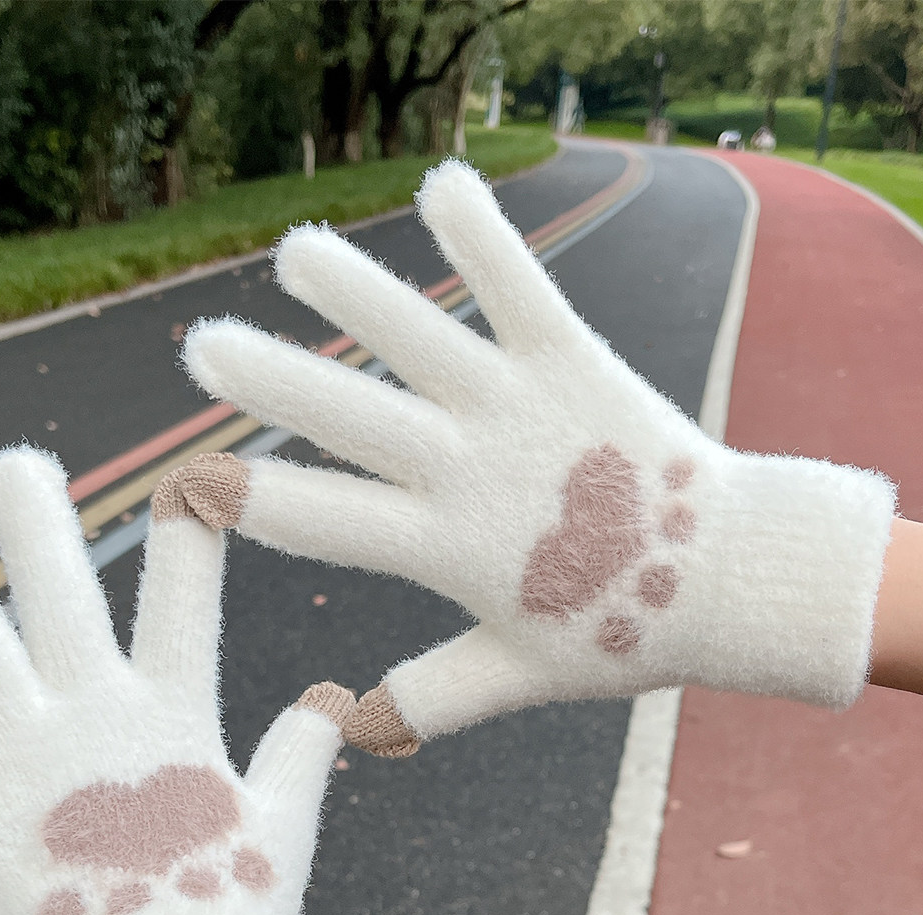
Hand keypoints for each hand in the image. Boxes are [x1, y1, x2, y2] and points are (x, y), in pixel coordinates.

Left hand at [0, 446, 351, 914]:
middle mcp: (99, 718)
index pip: (185, 594)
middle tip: (13, 464)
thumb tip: (338, 701)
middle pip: (58, 584)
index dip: (186, 524)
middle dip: (35, 512)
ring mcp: (26, 753)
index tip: (185, 469)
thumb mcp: (285, 830)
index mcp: (179, 721)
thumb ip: (301, 754)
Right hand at [176, 160, 895, 755]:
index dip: (251, 503)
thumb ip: (432, 696)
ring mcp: (523, 411)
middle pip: (355, 420)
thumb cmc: (623, 631)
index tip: (185, 486)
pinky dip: (482, 237)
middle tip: (202, 349)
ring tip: (294, 250)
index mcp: (451, 549)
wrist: (737, 578)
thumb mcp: (520, 675)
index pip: (329, 524)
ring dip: (356, 293)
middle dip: (274, 383)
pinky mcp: (576, 363)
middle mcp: (475, 471)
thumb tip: (350, 724)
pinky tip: (438, 182)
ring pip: (423, 342)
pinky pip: (521, 291)